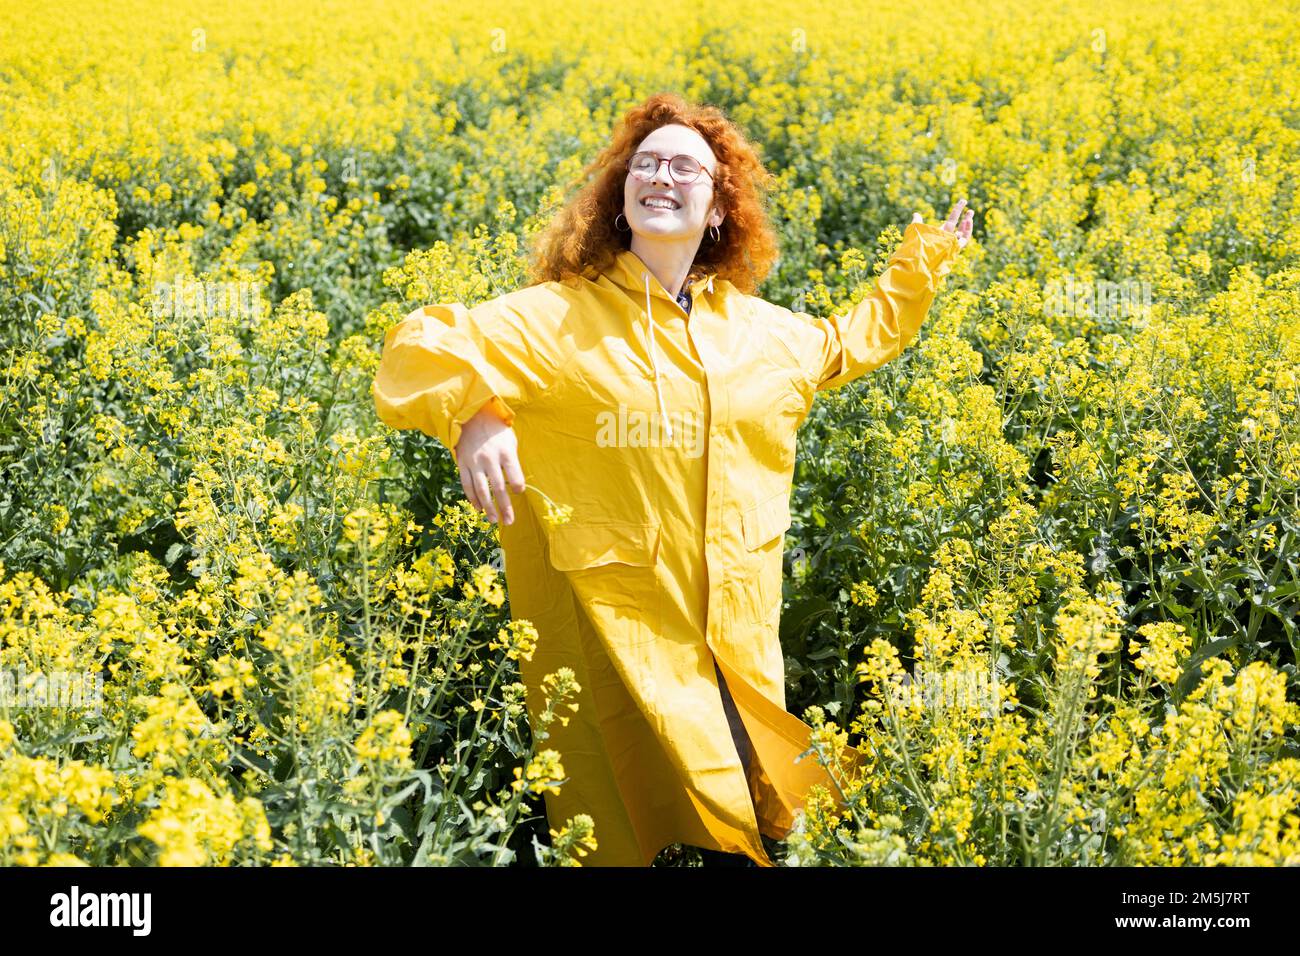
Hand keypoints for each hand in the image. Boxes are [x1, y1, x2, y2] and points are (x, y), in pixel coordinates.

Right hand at [455, 401, 524, 525]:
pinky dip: (473, 498)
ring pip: (481, 489)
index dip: (517, 484)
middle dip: (504, 506)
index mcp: (505, 451)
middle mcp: (489, 458)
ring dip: (488, 507)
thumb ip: (512, 462)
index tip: (519, 491)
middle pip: (498, 487)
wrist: (472, 417)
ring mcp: (474, 462)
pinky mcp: (463, 464)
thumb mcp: (510, 441)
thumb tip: (515, 486)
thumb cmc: (497, 432)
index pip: (513, 472)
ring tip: (494, 520)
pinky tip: (479, 508)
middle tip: (509, 521)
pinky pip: (467, 485)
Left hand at [912, 198, 974, 249]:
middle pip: (960, 227)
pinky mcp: (955, 248)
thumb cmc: (918, 245)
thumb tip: (915, 213)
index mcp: (940, 233)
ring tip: (970, 213)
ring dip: (968, 224)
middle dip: (966, 218)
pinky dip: (967, 231)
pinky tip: (968, 221)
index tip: (963, 201)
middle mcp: (947, 239)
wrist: (920, 257)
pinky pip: (964, 239)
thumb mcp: (917, 230)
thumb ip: (917, 221)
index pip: (952, 221)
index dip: (958, 211)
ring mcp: (951, 244)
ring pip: (963, 233)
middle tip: (972, 210)